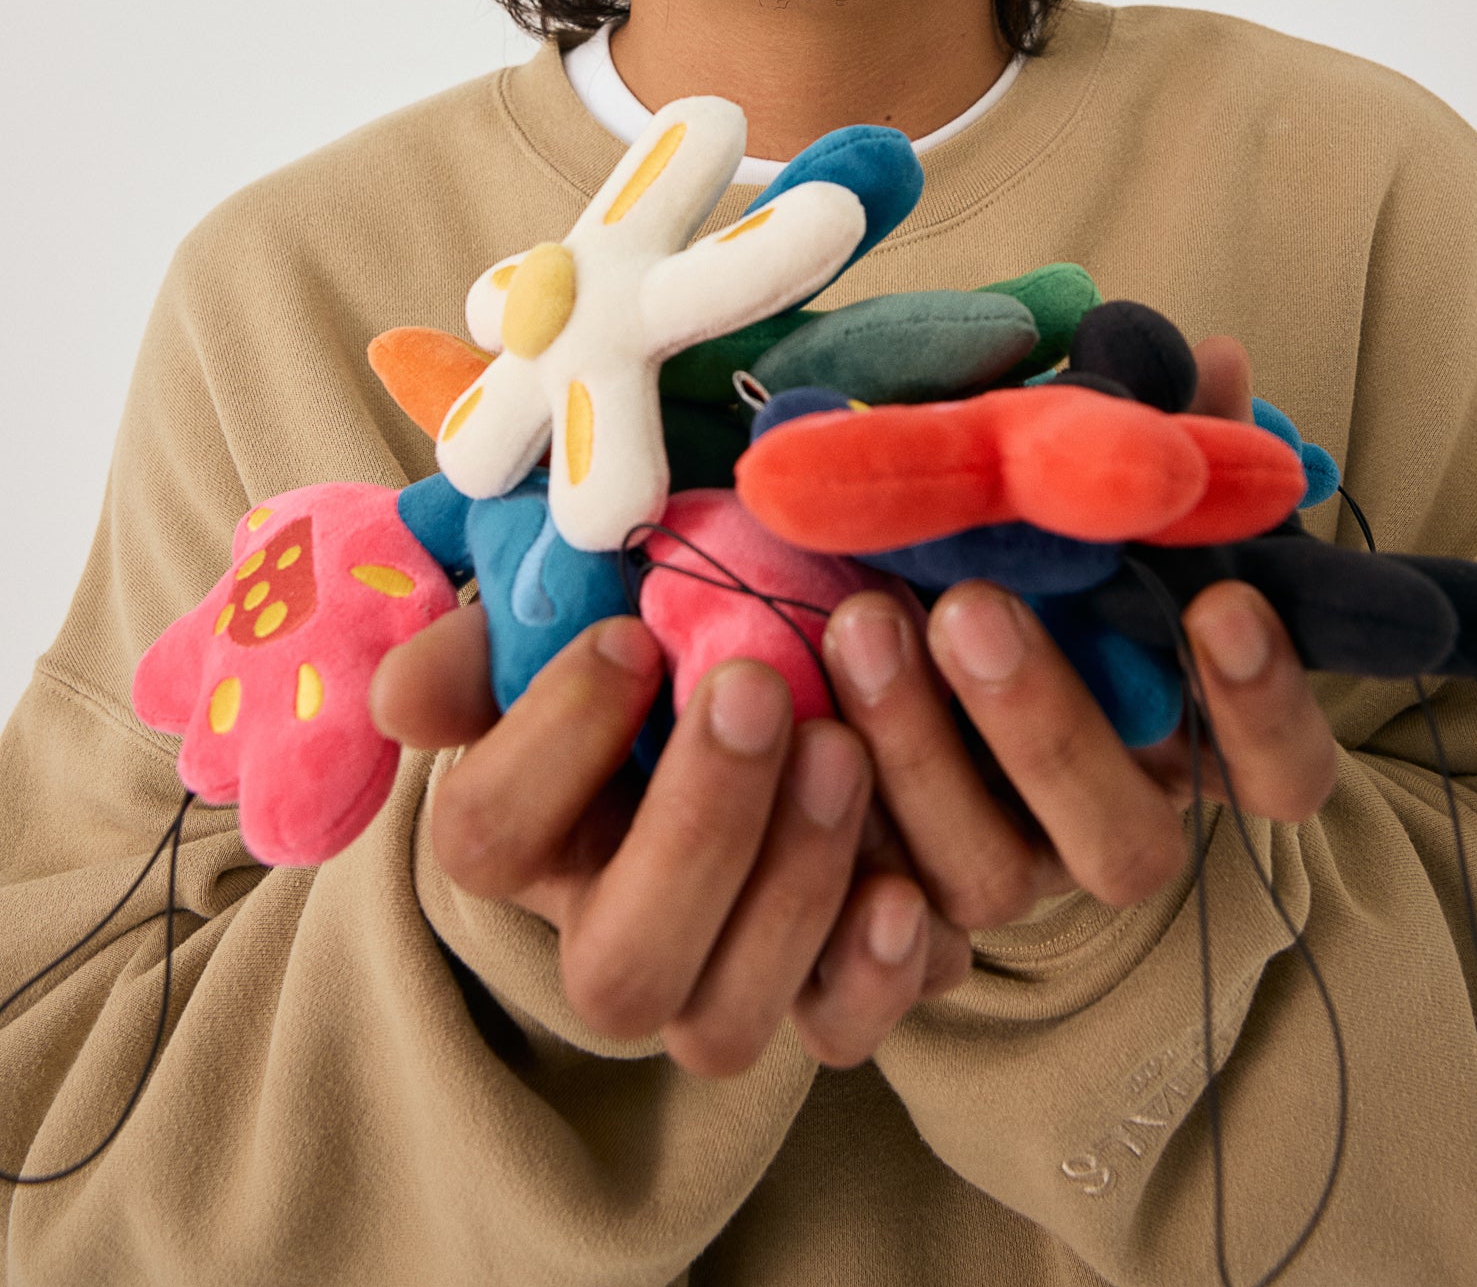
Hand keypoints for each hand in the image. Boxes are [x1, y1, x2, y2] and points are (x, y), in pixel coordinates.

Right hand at [370, 609, 970, 1077]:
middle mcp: (612, 933)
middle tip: (757, 687)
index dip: (556, 739)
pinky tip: (905, 892)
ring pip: (723, 1025)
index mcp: (531, 836)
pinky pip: (841, 1037)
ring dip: (789, 887)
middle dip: (693, 829)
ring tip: (842, 748)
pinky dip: (873, 977)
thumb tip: (403, 703)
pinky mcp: (830, 995)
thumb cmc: (682, 624)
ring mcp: (721, 983)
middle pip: (617, 973)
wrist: (813, 660)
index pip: (486, 839)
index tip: (635, 631)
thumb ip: (494, 638)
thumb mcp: (587, 606)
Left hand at [819, 338, 1339, 929]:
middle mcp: (1093, 815)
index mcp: (1168, 727)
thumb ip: (1128, 428)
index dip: (1264, 705)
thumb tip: (1212, 360)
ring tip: (861, 619)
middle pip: (1122, 843)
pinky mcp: (878, 894)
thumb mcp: (1032, 463)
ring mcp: (990, 865)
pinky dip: (839, 851)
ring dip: (923, 752)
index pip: (1275, 770)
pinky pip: (871, 919)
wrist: (806, 580)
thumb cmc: (962, 516)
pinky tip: (799, 743)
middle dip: (1050, 726)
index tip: (1220, 600)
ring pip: (987, 877)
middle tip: (973, 606)